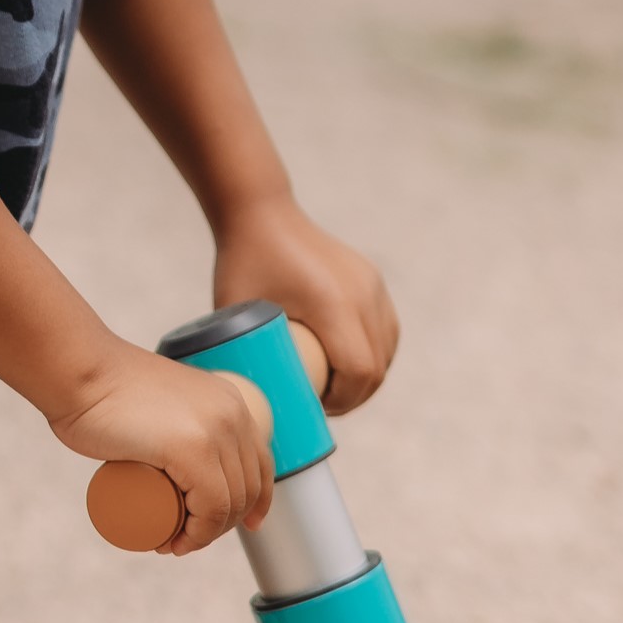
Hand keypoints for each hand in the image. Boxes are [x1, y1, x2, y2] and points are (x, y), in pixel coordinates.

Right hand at [49, 347, 274, 554]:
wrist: (78, 372)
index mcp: (230, 401)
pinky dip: (199, 535)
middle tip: (178, 537)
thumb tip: (167, 436)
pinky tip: (178, 544)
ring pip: (228, 503)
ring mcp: (216, 430)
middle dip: (220, 526)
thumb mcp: (159, 396)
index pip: (260, 463)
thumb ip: (169, 408)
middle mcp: (233, 413)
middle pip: (245, 488)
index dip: (256, 502)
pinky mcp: (192, 448)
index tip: (236, 524)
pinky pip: (211, 506)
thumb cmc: (103, 387)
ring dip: (205, 536)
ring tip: (171, 542)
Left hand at [212, 199, 398, 415]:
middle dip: (356, 396)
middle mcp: (362, 293)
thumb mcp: (235, 313)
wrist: (262, 212)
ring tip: (336, 389)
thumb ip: (242, 353)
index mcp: (333, 304)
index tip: (317, 410)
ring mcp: (372, 284)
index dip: (344, 401)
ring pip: (387, 349)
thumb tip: (244, 402)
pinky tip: (350, 364)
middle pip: (378, 366)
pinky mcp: (372, 279)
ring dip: (368, 376)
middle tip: (324, 408)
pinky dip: (374, 352)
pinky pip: (386, 328)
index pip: (359, 371)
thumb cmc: (242, 262)